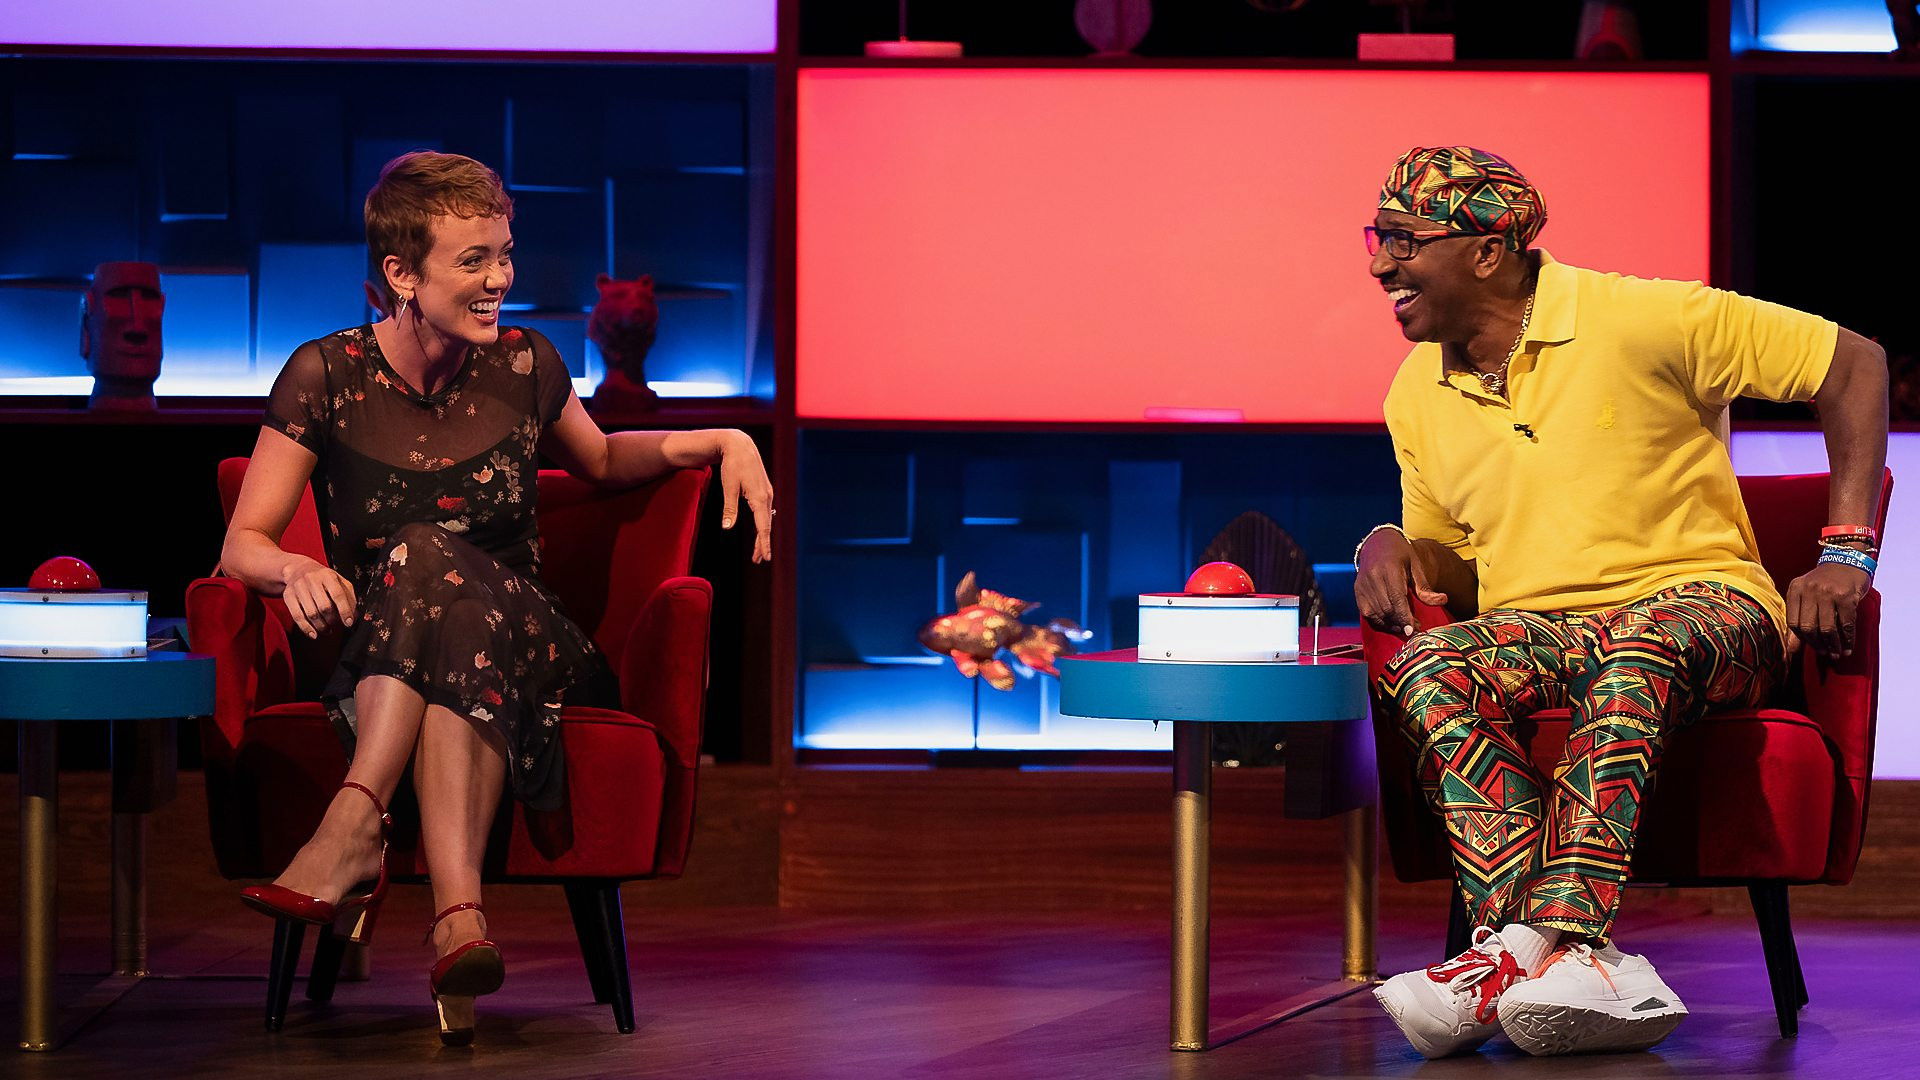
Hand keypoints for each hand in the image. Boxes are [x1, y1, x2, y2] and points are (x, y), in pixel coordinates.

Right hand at [281, 555, 356, 638]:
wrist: (298, 569)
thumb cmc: (323, 578)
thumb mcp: (339, 581)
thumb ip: (349, 597)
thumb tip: (354, 616)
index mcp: (328, 575)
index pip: (338, 595)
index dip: (345, 611)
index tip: (349, 623)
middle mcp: (312, 580)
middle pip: (324, 606)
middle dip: (332, 620)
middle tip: (336, 625)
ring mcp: (298, 587)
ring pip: (311, 613)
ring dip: (321, 626)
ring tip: (327, 630)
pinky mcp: (288, 596)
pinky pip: (297, 616)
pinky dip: (306, 628)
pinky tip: (313, 634)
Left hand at [716, 430, 774, 563]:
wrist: (740, 445)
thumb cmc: (733, 465)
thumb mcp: (728, 487)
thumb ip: (729, 509)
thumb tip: (727, 528)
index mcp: (759, 498)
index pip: (763, 527)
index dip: (763, 544)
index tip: (765, 558)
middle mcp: (767, 496)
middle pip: (766, 526)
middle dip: (762, 544)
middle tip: (759, 560)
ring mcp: (767, 493)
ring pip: (766, 519)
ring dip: (762, 535)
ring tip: (758, 550)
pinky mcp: (764, 489)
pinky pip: (765, 511)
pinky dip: (763, 524)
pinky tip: (760, 530)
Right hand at [1354, 529, 1448, 637]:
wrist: (1377, 543)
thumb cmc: (1401, 555)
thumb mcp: (1416, 567)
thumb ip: (1425, 587)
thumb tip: (1443, 600)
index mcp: (1390, 569)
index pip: (1397, 598)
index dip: (1404, 616)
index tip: (1413, 630)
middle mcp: (1373, 577)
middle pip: (1387, 608)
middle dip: (1401, 622)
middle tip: (1416, 627)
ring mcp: (1363, 585)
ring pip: (1377, 614)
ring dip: (1392, 624)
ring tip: (1405, 626)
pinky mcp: (1358, 592)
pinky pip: (1367, 614)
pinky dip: (1380, 622)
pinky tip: (1391, 623)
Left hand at [1784, 561, 1870, 658]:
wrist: (1849, 561)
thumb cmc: (1826, 582)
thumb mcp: (1806, 594)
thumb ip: (1798, 617)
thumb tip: (1791, 649)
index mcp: (1795, 589)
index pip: (1793, 622)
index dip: (1801, 639)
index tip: (1809, 647)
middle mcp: (1809, 590)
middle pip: (1808, 627)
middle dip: (1817, 644)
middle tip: (1825, 653)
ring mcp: (1828, 593)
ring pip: (1827, 628)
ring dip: (1832, 645)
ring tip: (1836, 654)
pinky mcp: (1847, 597)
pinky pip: (1846, 625)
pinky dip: (1847, 639)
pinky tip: (1848, 648)